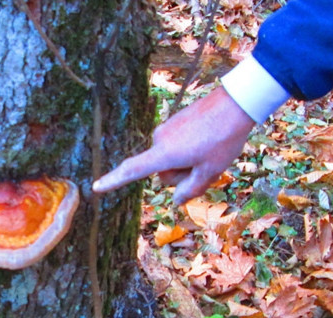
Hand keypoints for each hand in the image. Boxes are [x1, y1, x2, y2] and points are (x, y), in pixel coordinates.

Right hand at [93, 87, 254, 204]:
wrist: (236, 103)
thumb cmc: (223, 139)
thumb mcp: (210, 171)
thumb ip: (191, 189)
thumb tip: (175, 200)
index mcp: (164, 154)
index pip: (133, 171)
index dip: (114, 181)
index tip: (96, 187)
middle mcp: (160, 140)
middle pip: (162, 171)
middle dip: (180, 174)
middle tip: (205, 167)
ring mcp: (166, 129)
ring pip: (170, 158)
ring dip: (186, 162)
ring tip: (210, 151)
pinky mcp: (175, 122)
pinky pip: (176, 145)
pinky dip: (189, 149)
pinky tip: (209, 140)